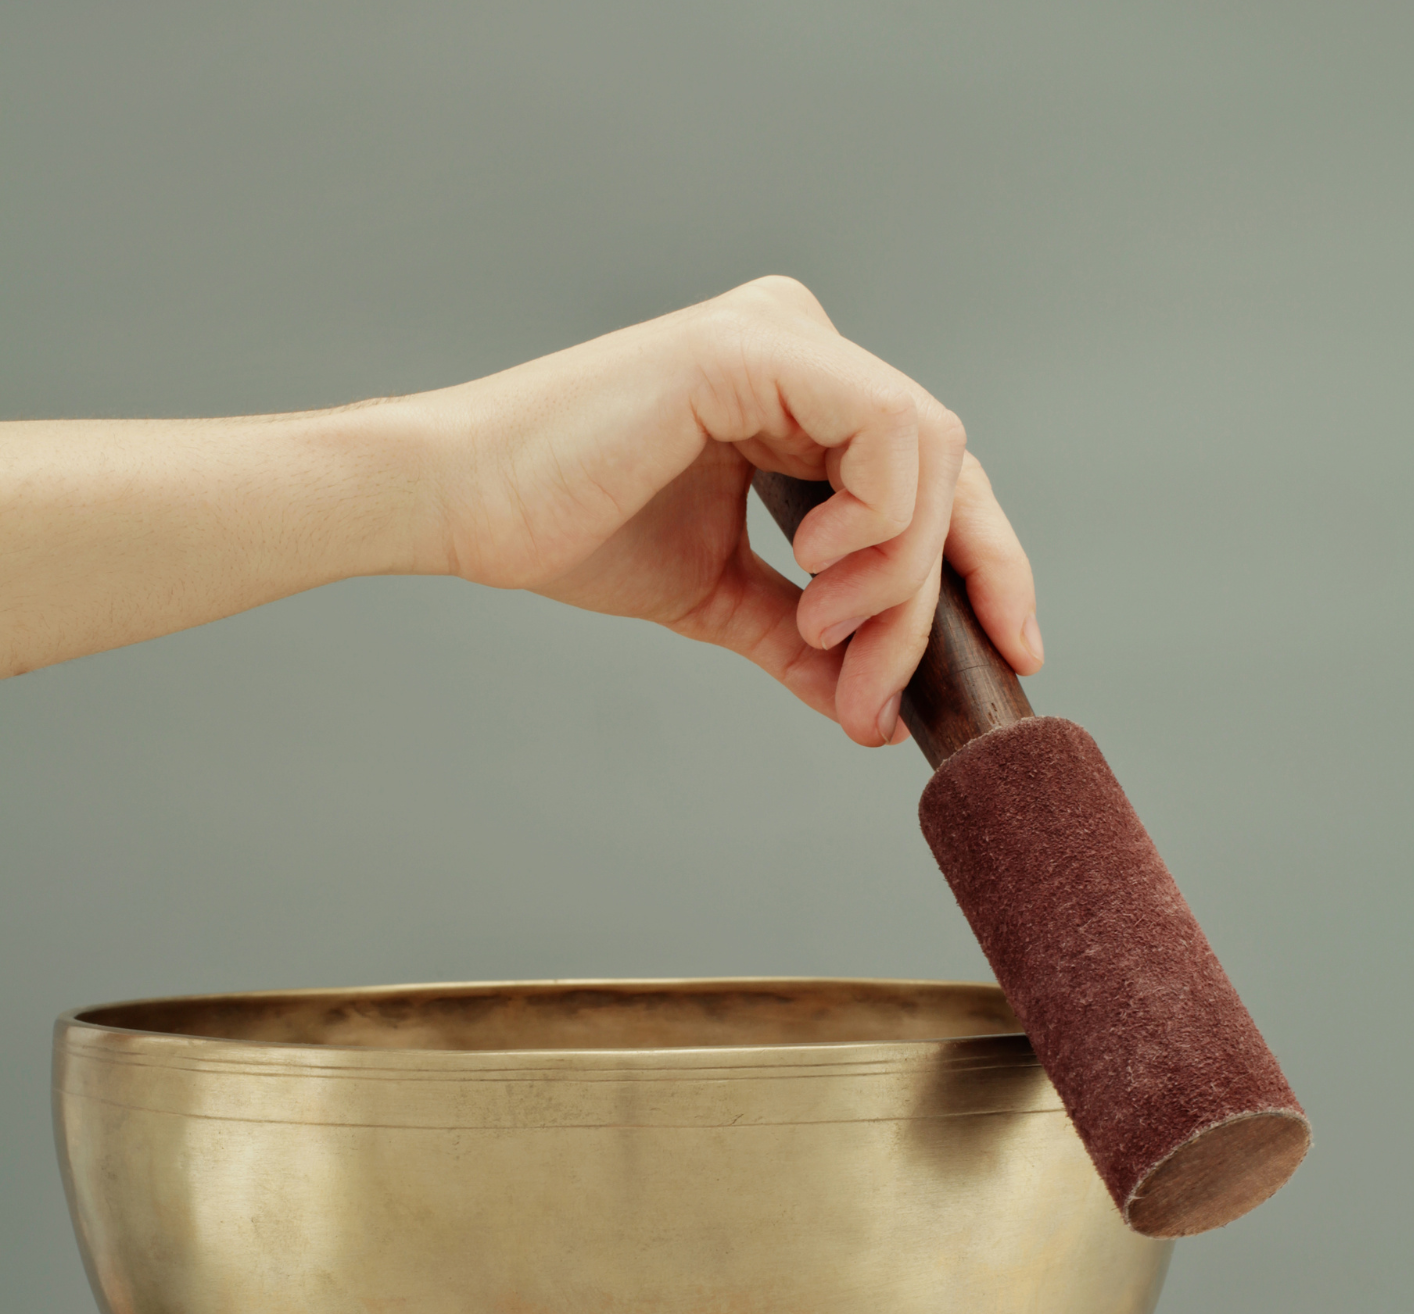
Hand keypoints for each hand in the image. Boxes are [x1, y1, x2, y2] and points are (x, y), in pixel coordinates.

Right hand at [411, 276, 1042, 745]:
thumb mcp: (720, 599)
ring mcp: (784, 336)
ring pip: (926, 455)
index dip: (985, 566)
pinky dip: (875, 518)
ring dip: (898, 575)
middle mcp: (806, 349)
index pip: (933, 477)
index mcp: (801, 395)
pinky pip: (884, 429)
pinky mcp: (755, 346)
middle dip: (940, 597)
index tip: (1008, 655)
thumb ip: (803, 639)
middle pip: (947, 470)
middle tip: (882, 692)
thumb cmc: (574, 530)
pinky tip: (815, 570)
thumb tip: (872, 706)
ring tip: (828, 633)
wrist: (469, 509)